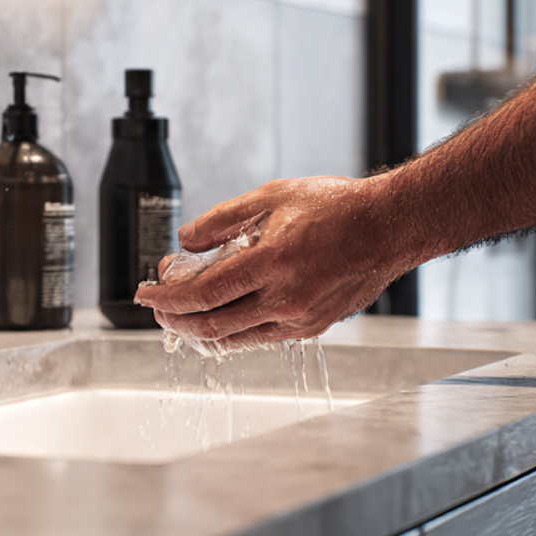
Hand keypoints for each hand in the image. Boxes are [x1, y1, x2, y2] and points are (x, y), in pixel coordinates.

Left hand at [134, 175, 406, 347]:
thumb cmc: (338, 207)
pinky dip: (230, 332)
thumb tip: (187, 239)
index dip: (166, 298)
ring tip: (181, 314)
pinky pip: (258, 338)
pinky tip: (219, 317)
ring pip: (232, 339)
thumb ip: (222, 219)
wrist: (389, 228)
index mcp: (272, 262)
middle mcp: (285, 299)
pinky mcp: (311, 328)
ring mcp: (299, 319)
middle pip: (211, 325)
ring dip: (198, 330)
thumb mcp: (272, 196)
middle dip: (174, 320)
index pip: (202, 294)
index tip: (146, 293)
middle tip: (157, 307)